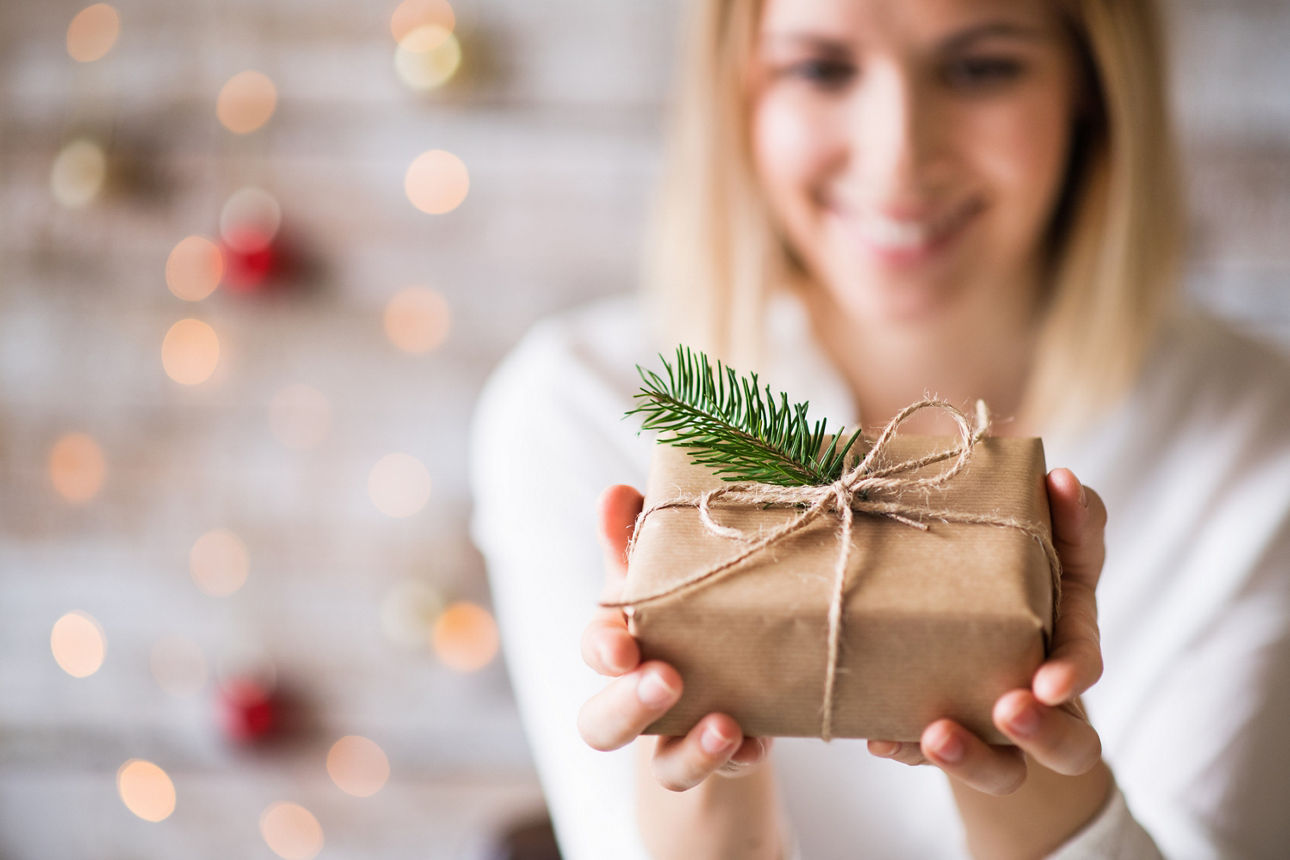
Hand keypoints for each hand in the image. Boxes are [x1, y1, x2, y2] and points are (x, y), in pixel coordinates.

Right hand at [576, 484, 772, 791]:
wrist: (725, 682)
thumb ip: (637, 538)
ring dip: (690, 751)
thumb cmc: (686, 611)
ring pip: (665, 767)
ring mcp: (682, 736)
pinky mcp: (727, 757)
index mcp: (623, 644)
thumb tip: (617, 491)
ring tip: (723, 725)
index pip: (595, 648)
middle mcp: (640, 698)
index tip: (621, 644)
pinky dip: (741, 760)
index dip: (602, 649)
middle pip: (602, 726)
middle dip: (628, 707)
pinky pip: (728, 775)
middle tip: (665, 679)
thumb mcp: (664, 575)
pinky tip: (758, 740)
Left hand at [866, 468, 1107, 794]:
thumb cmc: (1019, 564)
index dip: (1073, 674)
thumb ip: (1071, 514)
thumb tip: (1063, 479)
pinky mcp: (935, 728)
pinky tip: (879, 737)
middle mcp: (1038, 695)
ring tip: (935, 735)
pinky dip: (906, 749)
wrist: (963, 604)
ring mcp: (988, 720)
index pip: (1084, 666)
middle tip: (1007, 710)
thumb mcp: (1054, 536)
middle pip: (1069, 748)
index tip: (1049, 682)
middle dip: (1042, 733)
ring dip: (972, 759)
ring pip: (1003, 771)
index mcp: (1066, 643)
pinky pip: (925, 755)